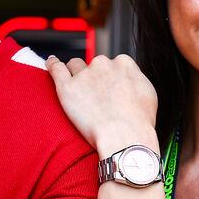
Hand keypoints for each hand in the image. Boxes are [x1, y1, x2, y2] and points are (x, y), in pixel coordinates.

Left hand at [44, 53, 159, 155]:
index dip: (111, 78)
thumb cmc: (138, 121)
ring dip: (76, 74)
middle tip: (97, 99)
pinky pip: (56, 68)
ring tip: (77, 89)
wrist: (125, 136)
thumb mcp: (148, 94)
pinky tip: (50, 62)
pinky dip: (52, 64)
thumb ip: (135, 80)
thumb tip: (127, 80)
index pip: (113, 64)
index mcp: (124, 63)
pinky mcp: (67, 87)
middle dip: (95, 78)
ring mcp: (84, 74)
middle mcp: (103, 64)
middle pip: (95, 65)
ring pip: (75, 66)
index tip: (110, 90)